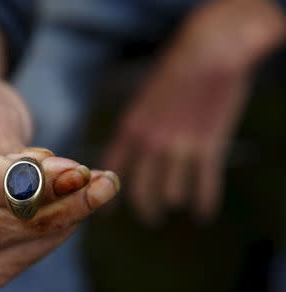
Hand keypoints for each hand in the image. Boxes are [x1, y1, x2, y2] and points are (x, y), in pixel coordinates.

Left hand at [104, 0, 284, 224]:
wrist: (207, 54)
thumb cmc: (172, 72)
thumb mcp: (142, 99)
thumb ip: (137, 129)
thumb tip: (133, 155)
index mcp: (130, 129)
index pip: (112, 172)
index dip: (106, 197)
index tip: (105, 214)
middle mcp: (150, 144)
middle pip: (142, 192)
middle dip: (145, 210)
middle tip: (150, 217)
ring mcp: (179, 148)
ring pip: (172, 195)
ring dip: (175, 203)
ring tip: (179, 204)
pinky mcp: (208, 148)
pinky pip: (204, 187)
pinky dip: (204, 205)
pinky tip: (202, 213)